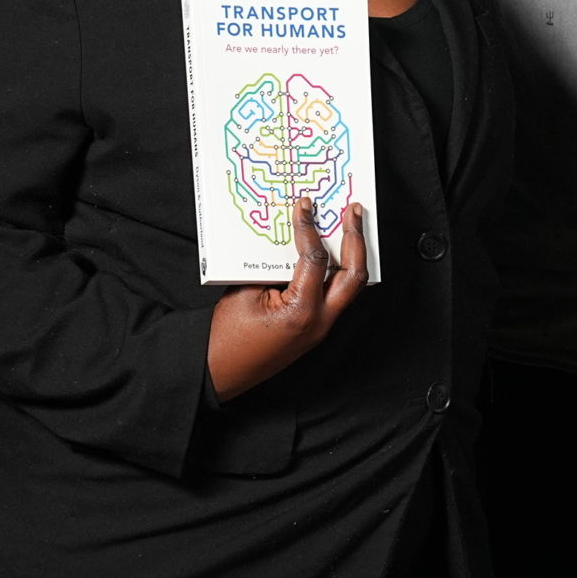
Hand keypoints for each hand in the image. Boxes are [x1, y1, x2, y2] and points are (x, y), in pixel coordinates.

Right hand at [206, 197, 367, 401]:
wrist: (219, 372)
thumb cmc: (226, 337)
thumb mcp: (245, 292)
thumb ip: (270, 266)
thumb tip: (286, 241)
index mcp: (301, 312)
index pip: (315, 260)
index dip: (309, 228)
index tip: (305, 205)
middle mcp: (319, 322)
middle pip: (354, 275)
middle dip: (357, 239)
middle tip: (353, 210)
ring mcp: (321, 328)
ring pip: (350, 287)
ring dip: (353, 255)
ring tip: (350, 226)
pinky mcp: (315, 330)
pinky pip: (336, 296)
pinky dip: (337, 271)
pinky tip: (332, 254)